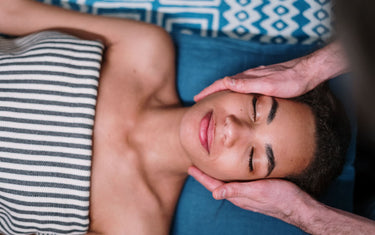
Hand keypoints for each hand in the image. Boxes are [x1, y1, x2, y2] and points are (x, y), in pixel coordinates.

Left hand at [188, 166, 310, 222]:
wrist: (299, 206)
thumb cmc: (280, 197)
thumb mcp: (258, 191)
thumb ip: (237, 191)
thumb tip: (215, 194)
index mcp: (238, 195)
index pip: (214, 185)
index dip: (201, 177)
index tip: (190, 167)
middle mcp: (240, 195)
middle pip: (217, 185)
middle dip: (206, 176)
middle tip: (195, 165)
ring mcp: (248, 194)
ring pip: (227, 184)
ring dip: (216, 176)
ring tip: (208, 167)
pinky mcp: (256, 191)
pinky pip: (237, 183)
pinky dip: (229, 176)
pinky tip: (232, 171)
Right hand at [194, 56, 316, 100]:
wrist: (307, 72)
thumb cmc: (290, 81)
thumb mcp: (268, 85)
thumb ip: (247, 84)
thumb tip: (225, 82)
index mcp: (247, 78)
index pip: (222, 84)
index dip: (208, 91)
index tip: (197, 98)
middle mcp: (249, 76)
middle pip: (224, 83)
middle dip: (211, 91)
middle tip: (200, 99)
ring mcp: (255, 77)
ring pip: (233, 84)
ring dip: (221, 90)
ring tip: (213, 98)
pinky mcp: (262, 79)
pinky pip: (242, 85)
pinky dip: (233, 90)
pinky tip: (236, 94)